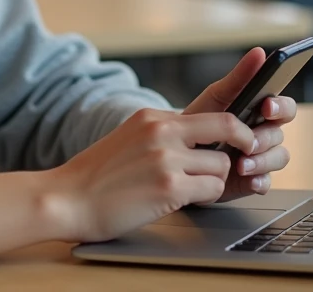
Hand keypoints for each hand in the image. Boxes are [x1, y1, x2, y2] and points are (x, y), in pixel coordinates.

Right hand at [45, 108, 254, 243]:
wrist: (66, 198)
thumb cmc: (96, 177)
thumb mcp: (129, 139)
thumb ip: (161, 135)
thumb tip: (199, 141)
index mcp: (152, 117)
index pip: (212, 113)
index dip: (234, 128)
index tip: (242, 139)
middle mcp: (161, 131)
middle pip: (228, 127)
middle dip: (243, 144)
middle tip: (245, 158)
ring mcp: (166, 158)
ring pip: (222, 165)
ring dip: (214, 180)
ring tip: (191, 188)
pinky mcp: (169, 186)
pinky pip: (212, 189)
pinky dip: (205, 197)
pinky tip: (184, 200)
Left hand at [183, 47, 297, 201]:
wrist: (176, 153)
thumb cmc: (200, 119)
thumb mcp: (216, 97)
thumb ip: (239, 77)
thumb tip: (259, 52)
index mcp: (259, 111)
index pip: (284, 106)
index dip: (281, 106)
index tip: (267, 107)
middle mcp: (264, 133)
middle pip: (280, 133)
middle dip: (266, 137)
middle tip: (249, 141)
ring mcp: (260, 157)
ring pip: (278, 157)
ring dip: (262, 160)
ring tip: (241, 164)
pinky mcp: (253, 179)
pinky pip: (267, 182)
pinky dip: (259, 180)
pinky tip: (247, 179)